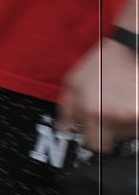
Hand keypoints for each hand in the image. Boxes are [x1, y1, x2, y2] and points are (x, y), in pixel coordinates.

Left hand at [58, 38, 138, 153]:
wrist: (131, 49)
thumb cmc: (104, 63)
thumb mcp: (74, 81)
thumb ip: (66, 108)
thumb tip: (64, 130)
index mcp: (91, 111)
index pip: (93, 145)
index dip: (93, 138)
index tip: (94, 132)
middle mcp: (112, 116)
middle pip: (111, 143)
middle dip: (108, 134)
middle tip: (108, 117)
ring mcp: (133, 116)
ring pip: (127, 134)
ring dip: (123, 123)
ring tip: (121, 102)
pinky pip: (138, 127)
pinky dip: (135, 118)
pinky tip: (130, 103)